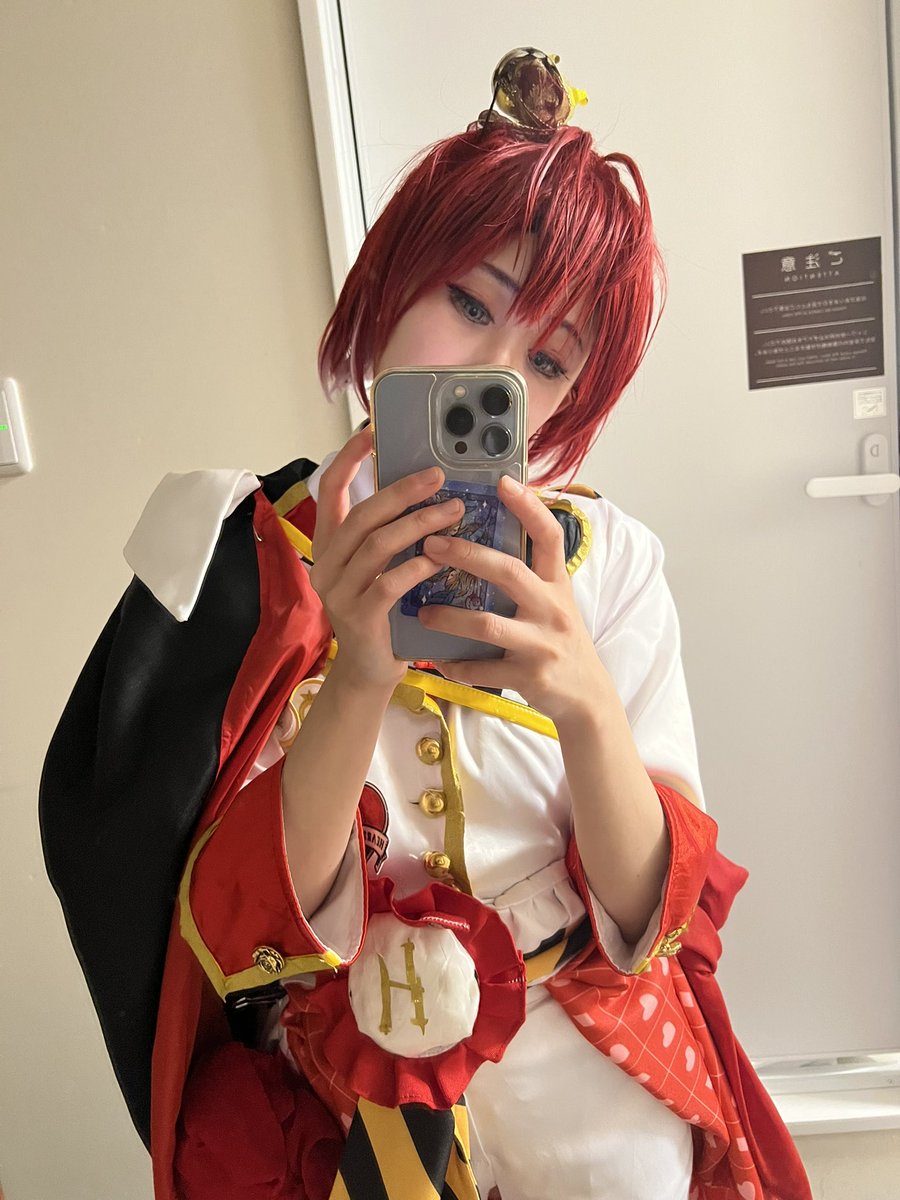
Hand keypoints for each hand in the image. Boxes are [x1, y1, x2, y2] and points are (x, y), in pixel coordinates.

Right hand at [309, 427, 463, 690]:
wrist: (371, 672)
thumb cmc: (385, 613)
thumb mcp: (382, 567)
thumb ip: (391, 534)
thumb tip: (428, 488)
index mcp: (329, 544)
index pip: (329, 490)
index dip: (349, 459)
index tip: (372, 432)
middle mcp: (327, 564)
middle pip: (362, 515)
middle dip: (402, 491)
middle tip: (439, 476)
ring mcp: (339, 592)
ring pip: (377, 545)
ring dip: (419, 524)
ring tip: (454, 511)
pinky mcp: (358, 617)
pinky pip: (388, 583)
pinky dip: (417, 566)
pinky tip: (441, 557)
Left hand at [417, 474, 610, 724]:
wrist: (587, 696)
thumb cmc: (560, 641)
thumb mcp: (556, 603)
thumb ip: (530, 576)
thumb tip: (487, 540)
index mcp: (558, 585)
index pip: (549, 536)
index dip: (528, 507)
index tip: (502, 482)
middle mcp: (552, 609)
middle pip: (509, 572)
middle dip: (467, 555)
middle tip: (431, 544)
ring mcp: (541, 643)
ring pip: (488, 625)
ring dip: (449, 618)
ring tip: (423, 613)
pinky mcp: (529, 676)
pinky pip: (483, 670)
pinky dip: (457, 665)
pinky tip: (437, 660)